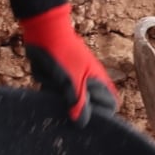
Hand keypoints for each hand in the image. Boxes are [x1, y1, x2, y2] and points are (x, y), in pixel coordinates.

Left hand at [19, 4, 116, 123]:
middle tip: (65, 94)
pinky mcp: (60, 78)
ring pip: (68, 102)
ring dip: (59, 95)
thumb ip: (79, 102)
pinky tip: (48, 76)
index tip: (86, 113)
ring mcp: (74, 81)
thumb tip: (81, 123)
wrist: (44, 31)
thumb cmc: (63, 53)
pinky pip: (55, 93)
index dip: (101, 113)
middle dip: (74, 105)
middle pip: (87, 107)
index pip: (110, 106)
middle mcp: (89, 83)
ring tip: (55, 79)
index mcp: (99, 82)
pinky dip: (50, 87)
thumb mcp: (72, 80)